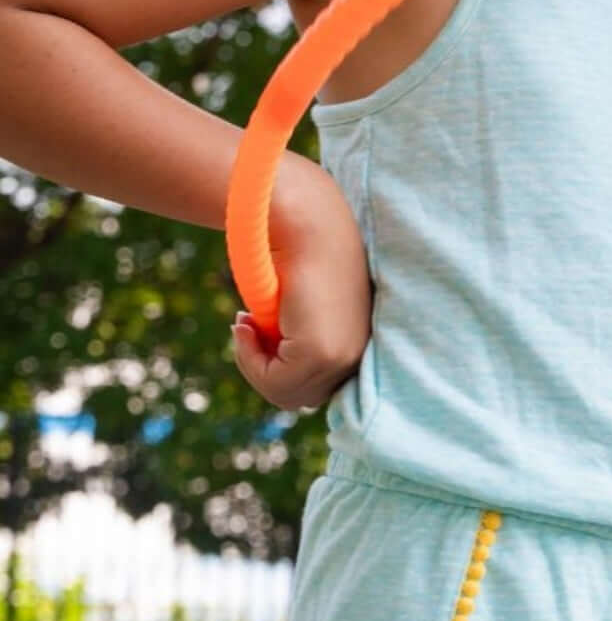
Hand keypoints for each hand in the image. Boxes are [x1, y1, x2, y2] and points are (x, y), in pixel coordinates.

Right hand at [230, 161, 373, 411]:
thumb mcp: (302, 310)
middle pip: (300, 397)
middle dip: (264, 369)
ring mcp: (341, 357)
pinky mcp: (320, 351)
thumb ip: (298, 338)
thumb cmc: (300, 258)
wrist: (307, 224)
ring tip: (246, 322)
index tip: (259, 335)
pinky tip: (245, 322)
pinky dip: (250, 358)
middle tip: (245, 328)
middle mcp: (357, 356)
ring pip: (286, 393)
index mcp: (358, 347)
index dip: (282, 370)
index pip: (317, 389)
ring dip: (255, 363)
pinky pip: (274, 381)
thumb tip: (279, 361)